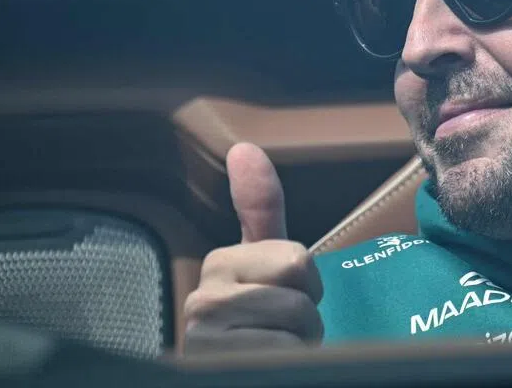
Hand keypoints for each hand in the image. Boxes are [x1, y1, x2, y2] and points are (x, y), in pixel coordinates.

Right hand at [182, 143, 324, 353]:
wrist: (241, 375)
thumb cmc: (259, 322)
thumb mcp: (265, 263)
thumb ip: (260, 208)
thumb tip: (243, 147)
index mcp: (218, 265)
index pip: (296, 259)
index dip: (309, 286)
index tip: (287, 299)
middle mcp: (201, 300)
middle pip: (298, 289)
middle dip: (309, 316)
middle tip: (288, 331)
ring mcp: (204, 338)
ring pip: (295, 322)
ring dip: (303, 344)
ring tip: (281, 351)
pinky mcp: (214, 367)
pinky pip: (284, 354)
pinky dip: (294, 364)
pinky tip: (270, 367)